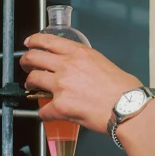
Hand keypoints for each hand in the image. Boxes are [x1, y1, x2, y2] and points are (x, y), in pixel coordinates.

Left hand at [20, 34, 141, 133]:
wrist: (128, 107)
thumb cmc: (124, 89)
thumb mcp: (103, 63)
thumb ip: (85, 62)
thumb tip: (77, 69)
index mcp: (79, 53)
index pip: (48, 41)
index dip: (34, 41)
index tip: (30, 43)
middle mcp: (67, 65)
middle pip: (34, 57)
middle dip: (25, 61)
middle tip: (26, 66)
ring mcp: (61, 85)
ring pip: (33, 80)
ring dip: (31, 85)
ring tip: (34, 89)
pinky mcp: (60, 106)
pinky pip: (43, 110)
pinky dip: (44, 113)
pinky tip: (49, 114)